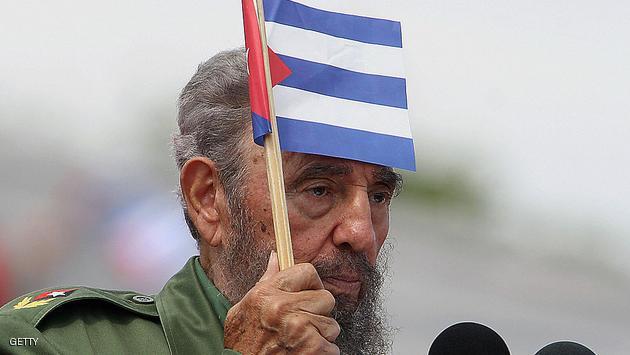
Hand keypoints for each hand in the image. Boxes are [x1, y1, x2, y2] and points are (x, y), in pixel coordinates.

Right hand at [223, 252, 339, 353]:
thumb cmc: (242, 343)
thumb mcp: (244, 307)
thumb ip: (265, 282)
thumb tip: (276, 257)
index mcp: (268, 294)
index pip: (307, 271)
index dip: (311, 283)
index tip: (308, 293)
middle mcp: (285, 309)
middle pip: (326, 298)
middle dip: (318, 312)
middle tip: (303, 322)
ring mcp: (301, 330)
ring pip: (332, 325)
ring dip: (321, 334)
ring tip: (300, 341)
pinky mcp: (314, 350)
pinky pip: (333, 347)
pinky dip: (322, 353)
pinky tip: (303, 353)